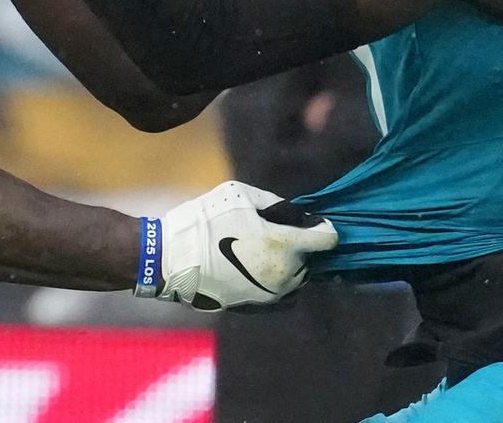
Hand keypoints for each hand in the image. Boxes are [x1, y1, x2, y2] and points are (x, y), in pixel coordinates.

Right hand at [150, 180, 336, 310]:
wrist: (175, 260)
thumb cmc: (209, 222)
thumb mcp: (243, 197)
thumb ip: (276, 204)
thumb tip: (294, 214)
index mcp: (287, 245)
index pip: (327, 239)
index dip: (321, 227)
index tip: (310, 222)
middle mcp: (287, 273)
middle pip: (310, 259)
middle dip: (300, 245)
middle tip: (274, 232)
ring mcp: (273, 294)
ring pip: (297, 278)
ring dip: (289, 264)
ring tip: (262, 251)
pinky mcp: (258, 306)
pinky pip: (282, 294)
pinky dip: (278, 281)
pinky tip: (256, 269)